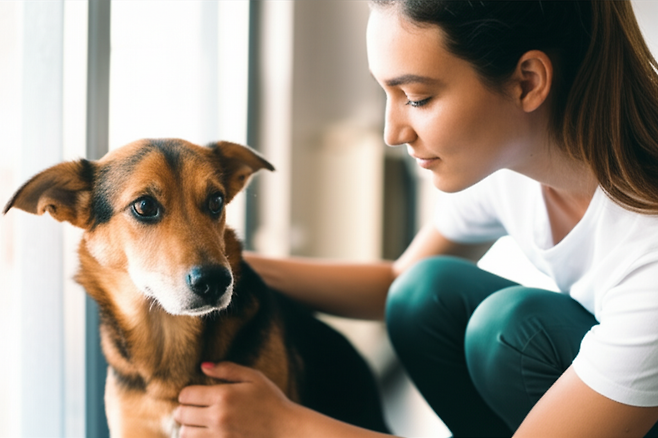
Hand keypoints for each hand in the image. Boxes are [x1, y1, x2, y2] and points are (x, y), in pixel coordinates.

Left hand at [175, 362, 298, 437]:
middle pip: (181, 414)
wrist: (287, 430)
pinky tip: (205, 433)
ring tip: (197, 423)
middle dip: (183, 410)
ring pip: (184, 433)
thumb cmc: (272, 401)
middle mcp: (217, 417)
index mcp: (223, 396)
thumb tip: (203, 366)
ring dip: (187, 427)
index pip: (186, 395)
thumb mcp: (254, 378)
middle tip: (192, 408)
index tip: (193, 394)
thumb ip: (227, 369)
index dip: (186, 393)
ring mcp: (219, 436)